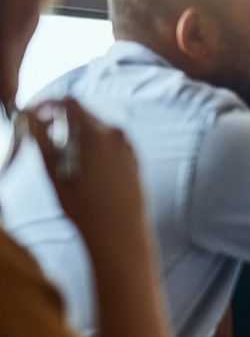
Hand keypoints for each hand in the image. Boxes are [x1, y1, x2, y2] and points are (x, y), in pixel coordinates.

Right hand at [22, 99, 148, 242]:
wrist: (120, 233)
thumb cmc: (85, 207)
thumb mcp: (55, 173)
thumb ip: (42, 141)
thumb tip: (29, 118)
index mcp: (98, 133)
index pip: (68, 103)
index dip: (46, 103)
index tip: (31, 112)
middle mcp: (117, 134)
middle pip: (82, 113)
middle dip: (58, 118)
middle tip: (38, 131)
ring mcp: (128, 146)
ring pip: (95, 127)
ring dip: (73, 132)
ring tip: (56, 151)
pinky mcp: (133, 158)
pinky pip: (108, 141)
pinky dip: (90, 143)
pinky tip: (78, 162)